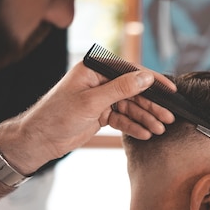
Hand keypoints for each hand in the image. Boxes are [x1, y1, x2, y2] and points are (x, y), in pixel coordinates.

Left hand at [0, 62, 175, 174]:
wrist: (38, 141)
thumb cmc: (56, 116)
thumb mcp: (91, 102)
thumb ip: (120, 89)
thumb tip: (145, 78)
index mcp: (94, 69)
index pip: (130, 71)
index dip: (152, 81)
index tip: (170, 91)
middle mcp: (99, 81)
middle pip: (134, 91)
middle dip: (152, 106)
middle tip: (168, 118)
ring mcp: (101, 98)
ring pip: (130, 107)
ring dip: (145, 118)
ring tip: (159, 130)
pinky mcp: (100, 114)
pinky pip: (122, 118)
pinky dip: (134, 126)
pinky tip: (146, 134)